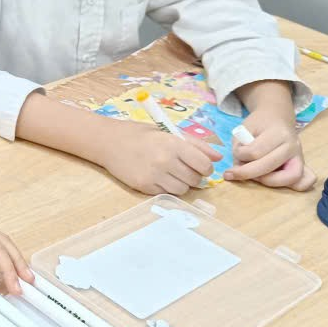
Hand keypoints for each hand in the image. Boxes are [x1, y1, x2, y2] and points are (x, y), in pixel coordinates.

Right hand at [100, 122, 221, 194]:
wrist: (109, 142)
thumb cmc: (141, 135)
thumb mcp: (169, 132)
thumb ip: (196, 144)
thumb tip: (218, 158)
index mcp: (174, 144)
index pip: (204, 165)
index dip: (206, 167)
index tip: (200, 166)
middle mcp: (165, 161)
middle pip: (195, 180)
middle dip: (193, 176)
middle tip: (183, 169)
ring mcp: (154, 175)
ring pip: (182, 190)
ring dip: (181, 184)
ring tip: (170, 173)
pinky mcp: (144, 187)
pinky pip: (166, 193)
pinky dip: (166, 188)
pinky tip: (158, 177)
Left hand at [227, 109, 315, 189]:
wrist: (277, 118)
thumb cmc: (259, 125)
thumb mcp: (244, 131)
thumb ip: (240, 150)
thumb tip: (239, 170)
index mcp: (278, 133)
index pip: (255, 152)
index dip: (240, 155)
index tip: (237, 152)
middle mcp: (293, 145)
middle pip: (271, 166)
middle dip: (248, 173)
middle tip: (236, 172)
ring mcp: (300, 157)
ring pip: (291, 178)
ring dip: (268, 181)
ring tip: (255, 177)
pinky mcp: (303, 167)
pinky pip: (304, 182)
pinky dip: (290, 186)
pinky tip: (272, 181)